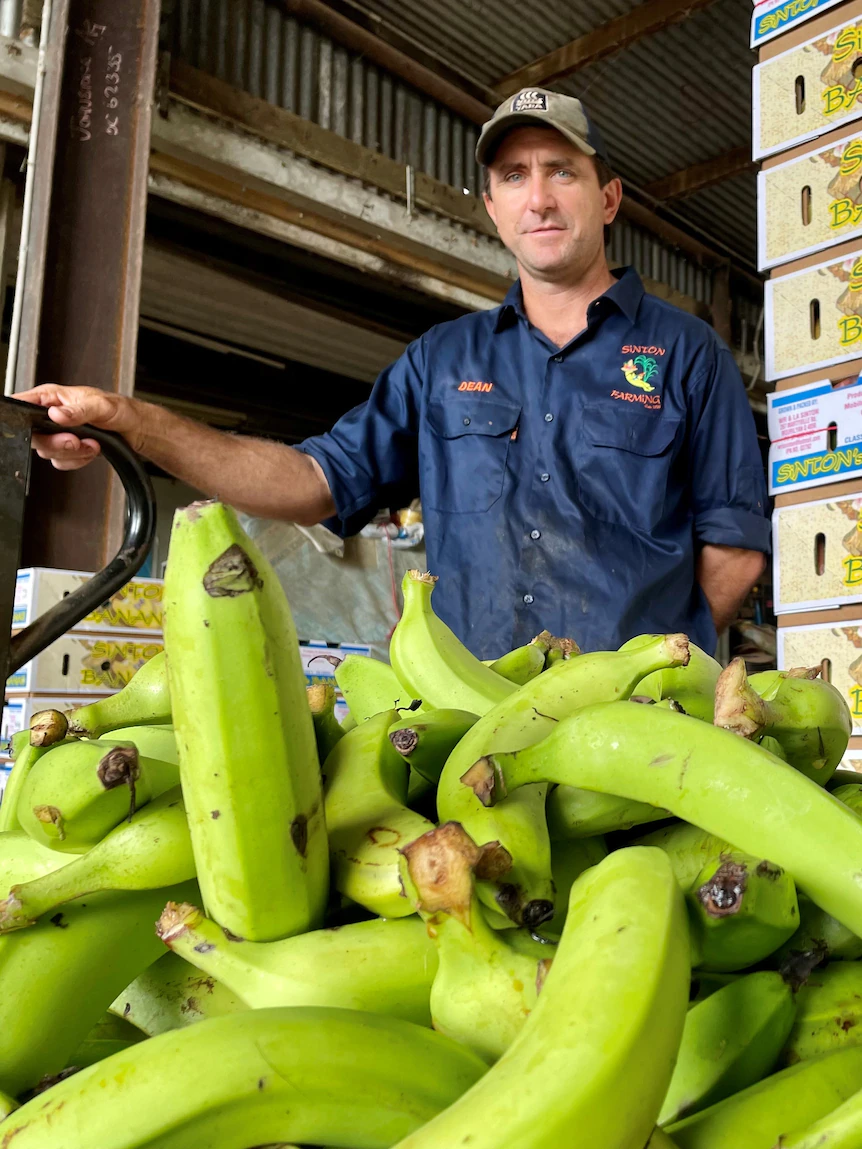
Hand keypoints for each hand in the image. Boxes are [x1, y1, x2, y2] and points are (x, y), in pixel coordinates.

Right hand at [14, 385, 141, 471]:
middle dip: (56, 443)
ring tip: (92, 443)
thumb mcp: (100, 405)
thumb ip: (78, 410)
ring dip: (72, 453)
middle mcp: (50, 415)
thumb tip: (56, 414)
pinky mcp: (66, 449)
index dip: (22, 416)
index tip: (38, 427)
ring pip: (48, 452)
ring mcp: (57, 434)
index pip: (22, 403)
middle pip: (33, 436)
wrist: (134, 430)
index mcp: (51, 397)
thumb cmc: (120, 410)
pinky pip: (61, 462)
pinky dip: (77, 460)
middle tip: (75, 440)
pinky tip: (91, 450)